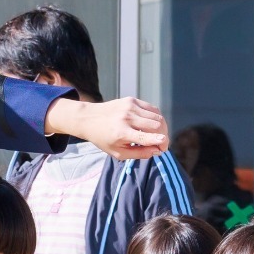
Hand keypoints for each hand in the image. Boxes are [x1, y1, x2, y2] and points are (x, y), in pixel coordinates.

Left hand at [45, 97, 166, 160]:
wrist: (89, 118)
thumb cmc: (104, 139)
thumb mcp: (118, 153)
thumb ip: (139, 154)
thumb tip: (157, 150)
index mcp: (122, 133)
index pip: (148, 137)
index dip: (161, 143)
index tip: (164, 148)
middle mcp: (127, 118)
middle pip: (157, 125)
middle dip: (164, 136)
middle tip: (161, 144)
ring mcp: (130, 107)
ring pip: (157, 116)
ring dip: (162, 128)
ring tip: (157, 135)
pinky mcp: (132, 100)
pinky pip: (152, 109)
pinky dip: (156, 118)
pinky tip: (152, 125)